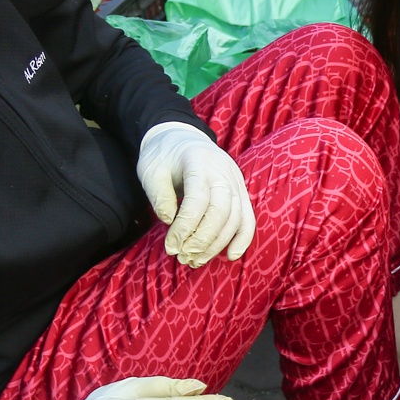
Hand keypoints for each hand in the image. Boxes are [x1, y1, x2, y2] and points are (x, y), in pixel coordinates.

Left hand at [136, 122, 255, 266]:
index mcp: (198, 161)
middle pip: (221, 211)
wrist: (182, 138)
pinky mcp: (241, 192)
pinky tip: (230, 256)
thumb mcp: (150, 170)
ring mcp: (236, 181)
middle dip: (202, 240)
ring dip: (217, 245)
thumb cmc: (164, 156)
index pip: (198, 199)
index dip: (185, 227)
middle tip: (183, 257)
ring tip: (196, 260)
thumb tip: (170, 222)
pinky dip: (242, 239)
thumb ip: (158, 196)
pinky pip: (248, 218)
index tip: (171, 247)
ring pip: (236, 219)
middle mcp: (223, 171)